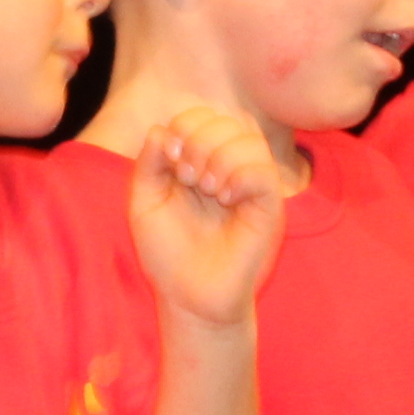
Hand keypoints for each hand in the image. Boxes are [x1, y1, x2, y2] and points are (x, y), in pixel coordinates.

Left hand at [126, 108, 290, 332]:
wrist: (188, 298)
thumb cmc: (168, 254)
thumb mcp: (144, 204)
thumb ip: (148, 165)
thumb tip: (161, 129)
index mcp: (203, 163)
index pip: (206, 116)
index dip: (187, 125)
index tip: (170, 160)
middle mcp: (230, 169)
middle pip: (229, 120)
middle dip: (201, 138)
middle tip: (187, 176)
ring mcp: (252, 188)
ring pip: (250, 139)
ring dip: (220, 156)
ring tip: (206, 188)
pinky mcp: (269, 209)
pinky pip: (263, 172)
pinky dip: (240, 175)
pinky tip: (225, 197)